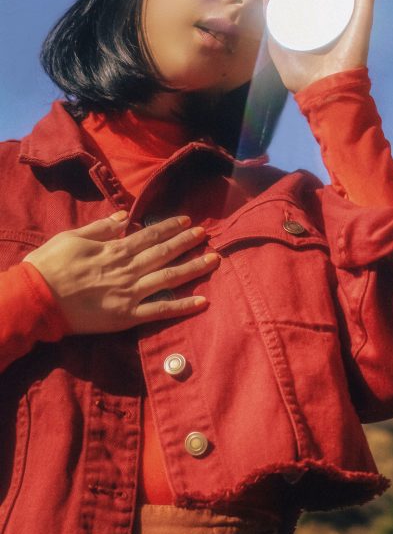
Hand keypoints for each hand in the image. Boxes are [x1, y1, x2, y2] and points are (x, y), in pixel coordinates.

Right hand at [24, 213, 218, 334]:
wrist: (37, 299)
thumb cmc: (50, 266)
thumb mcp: (73, 237)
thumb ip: (101, 228)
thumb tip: (124, 217)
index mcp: (114, 250)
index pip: (149, 236)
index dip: (170, 228)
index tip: (187, 221)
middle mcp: (128, 270)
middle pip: (164, 254)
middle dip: (187, 243)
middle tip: (206, 235)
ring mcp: (130, 294)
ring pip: (169, 279)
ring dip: (194, 268)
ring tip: (214, 260)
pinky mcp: (127, 317)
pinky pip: (160, 311)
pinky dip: (183, 306)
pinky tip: (203, 301)